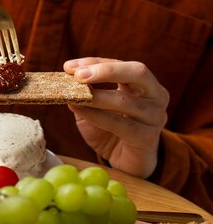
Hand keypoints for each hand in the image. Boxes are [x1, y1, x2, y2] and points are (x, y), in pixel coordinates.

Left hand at [64, 57, 169, 178]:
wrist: (126, 161)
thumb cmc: (112, 130)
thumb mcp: (97, 107)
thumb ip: (86, 93)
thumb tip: (67, 81)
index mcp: (145, 83)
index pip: (121, 64)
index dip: (95, 62)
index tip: (69, 66)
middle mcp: (156, 96)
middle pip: (137, 72)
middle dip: (105, 70)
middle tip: (78, 75)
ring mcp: (155, 116)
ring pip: (125, 100)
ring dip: (95, 96)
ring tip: (73, 95)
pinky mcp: (148, 138)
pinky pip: (119, 124)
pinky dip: (96, 116)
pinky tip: (79, 111)